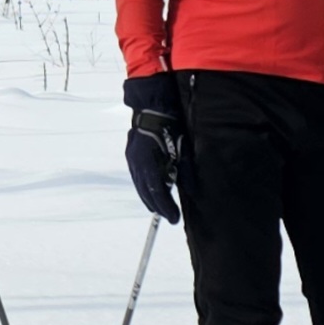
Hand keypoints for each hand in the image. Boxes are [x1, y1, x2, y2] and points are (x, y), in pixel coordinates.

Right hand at [123, 70, 185, 222]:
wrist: (153, 106)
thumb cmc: (171, 126)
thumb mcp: (182, 150)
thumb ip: (187, 171)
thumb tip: (193, 192)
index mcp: (149, 164)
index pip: (158, 193)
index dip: (166, 208)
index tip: (175, 218)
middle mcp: (137, 164)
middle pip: (146, 193)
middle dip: (158, 206)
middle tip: (169, 216)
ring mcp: (132, 159)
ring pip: (140, 186)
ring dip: (150, 198)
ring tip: (160, 207)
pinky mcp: (131, 154)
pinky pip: (138, 177)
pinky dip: (145, 186)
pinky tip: (152, 190)